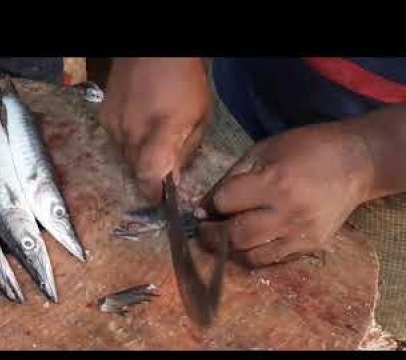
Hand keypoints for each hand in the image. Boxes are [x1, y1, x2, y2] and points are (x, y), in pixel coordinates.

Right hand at [98, 58, 210, 202]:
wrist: (156, 52)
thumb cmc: (187, 81)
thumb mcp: (201, 117)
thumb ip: (186, 151)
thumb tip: (173, 179)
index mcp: (161, 131)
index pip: (149, 176)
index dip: (154, 193)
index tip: (162, 197)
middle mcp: (132, 132)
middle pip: (136, 171)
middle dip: (150, 173)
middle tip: (164, 162)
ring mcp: (114, 124)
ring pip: (124, 157)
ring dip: (138, 155)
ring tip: (152, 136)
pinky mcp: (103, 117)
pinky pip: (114, 141)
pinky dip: (126, 140)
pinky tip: (138, 123)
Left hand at [196, 121, 373, 267]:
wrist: (357, 163)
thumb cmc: (305, 148)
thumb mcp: (263, 151)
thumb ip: (231, 177)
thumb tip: (204, 204)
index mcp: (275, 182)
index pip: (226, 203)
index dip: (208, 206)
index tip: (201, 208)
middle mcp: (288, 212)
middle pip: (234, 236)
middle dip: (210, 235)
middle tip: (202, 229)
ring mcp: (301, 234)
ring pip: (251, 256)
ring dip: (228, 250)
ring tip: (221, 238)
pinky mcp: (311, 246)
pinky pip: (271, 260)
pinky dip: (252, 255)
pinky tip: (245, 243)